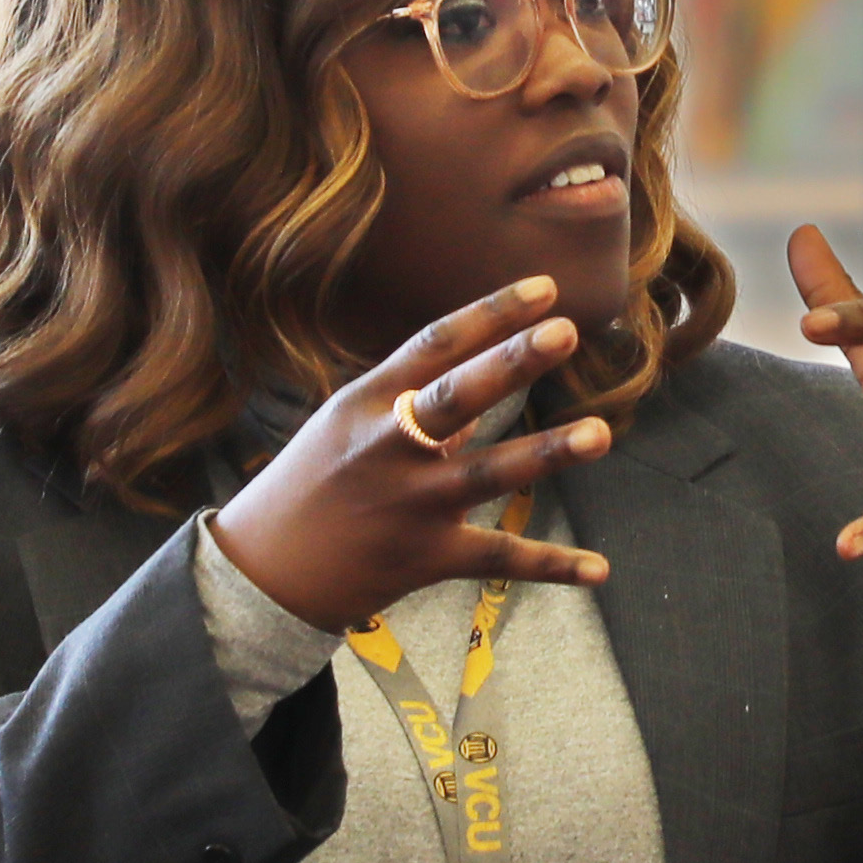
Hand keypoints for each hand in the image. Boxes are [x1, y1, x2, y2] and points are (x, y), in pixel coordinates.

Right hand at [211, 280, 620, 633]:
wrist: (262, 574)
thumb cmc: (308, 486)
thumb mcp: (345, 428)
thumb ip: (414, 406)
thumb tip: (482, 396)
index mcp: (366, 402)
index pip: (434, 344)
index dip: (490, 314)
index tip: (545, 288)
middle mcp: (386, 447)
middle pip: (456, 397)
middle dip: (510, 363)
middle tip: (565, 331)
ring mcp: (407, 504)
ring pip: (486, 473)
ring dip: (545, 453)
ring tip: (600, 434)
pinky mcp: (425, 557)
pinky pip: (497, 558)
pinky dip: (551, 565)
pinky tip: (600, 569)